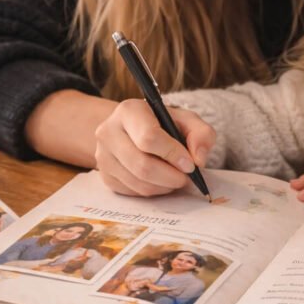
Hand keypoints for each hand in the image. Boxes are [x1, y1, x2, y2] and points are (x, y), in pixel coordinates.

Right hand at [94, 99, 214, 196]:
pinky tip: (161, 181)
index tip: (190, 164)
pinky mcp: (104, 176)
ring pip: (138, 182)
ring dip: (164, 186)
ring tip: (176, 178)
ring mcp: (102, 156)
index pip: (148, 137)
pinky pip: (133, 192)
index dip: (173, 154)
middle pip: (142, 165)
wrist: (132, 131)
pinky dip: (153, 191)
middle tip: (187, 177)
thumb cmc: (162, 124)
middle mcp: (108, 132)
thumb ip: (201, 134)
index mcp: (129, 111)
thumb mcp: (185, 120)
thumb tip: (199, 159)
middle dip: (171, 176)